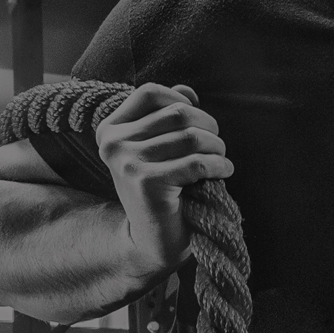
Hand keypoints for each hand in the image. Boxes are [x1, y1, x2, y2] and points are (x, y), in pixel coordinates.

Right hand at [95, 83, 232, 281]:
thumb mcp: (160, 146)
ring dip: (217, 148)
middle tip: (216, 146)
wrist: (153, 242)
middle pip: (178, 113)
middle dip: (208, 127)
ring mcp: (127, 162)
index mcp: (110, 129)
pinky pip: (197, 163)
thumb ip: (168, 114)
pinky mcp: (146, 183)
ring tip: (220, 161)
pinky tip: (223, 173)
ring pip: (191, 137)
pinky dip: (219, 166)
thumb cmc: (163, 189)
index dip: (181, 102)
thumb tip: (186, 91)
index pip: (151, 93)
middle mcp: (113, 143)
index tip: (196, 123)